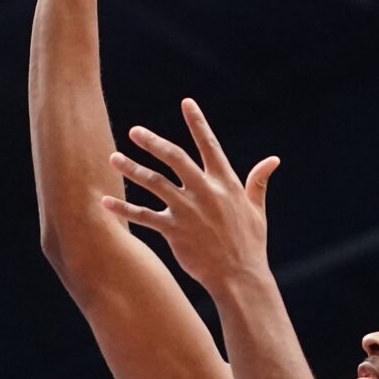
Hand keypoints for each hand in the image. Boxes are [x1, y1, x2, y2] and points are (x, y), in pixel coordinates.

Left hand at [105, 98, 282, 295]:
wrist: (240, 276)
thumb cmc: (249, 244)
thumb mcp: (256, 209)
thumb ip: (258, 182)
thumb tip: (273, 160)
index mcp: (225, 183)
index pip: (209, 145)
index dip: (198, 122)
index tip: (186, 102)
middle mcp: (205, 191)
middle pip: (175, 158)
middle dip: (153, 142)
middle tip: (134, 131)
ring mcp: (188, 210)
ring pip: (154, 183)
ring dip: (132, 169)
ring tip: (113, 157)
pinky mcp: (174, 231)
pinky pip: (144, 216)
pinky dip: (124, 209)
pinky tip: (106, 202)